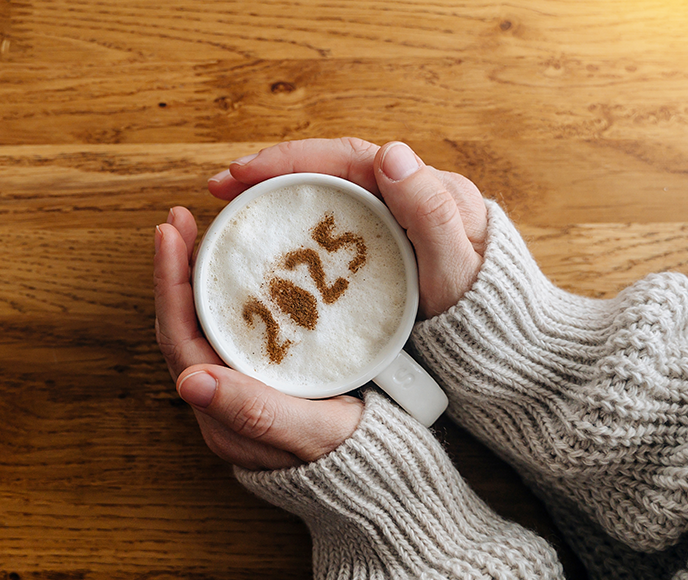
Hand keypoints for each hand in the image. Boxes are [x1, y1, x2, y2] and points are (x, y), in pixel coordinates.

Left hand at [154, 207, 363, 470]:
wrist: (383, 479)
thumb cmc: (353, 456)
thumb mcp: (311, 432)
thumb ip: (254, 411)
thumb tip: (188, 382)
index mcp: (223, 413)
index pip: (179, 339)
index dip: (169, 283)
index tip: (169, 232)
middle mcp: (219, 401)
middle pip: (182, 327)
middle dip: (175, 270)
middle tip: (179, 219)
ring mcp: (236, 390)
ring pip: (201, 327)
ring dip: (194, 279)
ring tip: (197, 233)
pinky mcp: (257, 381)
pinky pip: (226, 330)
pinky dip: (222, 294)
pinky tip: (232, 269)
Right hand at [209, 138, 487, 318]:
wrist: (500, 344)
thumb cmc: (481, 312)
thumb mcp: (456, 267)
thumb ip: (429, 212)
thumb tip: (390, 152)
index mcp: (419, 188)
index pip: (344, 158)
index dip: (288, 161)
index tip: (240, 173)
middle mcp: (403, 195)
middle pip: (327, 170)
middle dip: (271, 173)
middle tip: (223, 188)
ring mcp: (390, 221)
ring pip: (325, 195)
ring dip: (278, 195)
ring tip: (236, 207)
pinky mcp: (380, 247)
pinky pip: (331, 224)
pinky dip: (295, 224)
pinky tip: (271, 239)